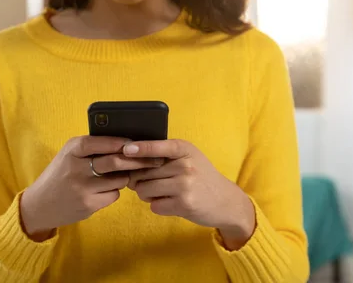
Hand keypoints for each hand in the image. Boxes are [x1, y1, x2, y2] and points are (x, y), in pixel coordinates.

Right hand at [20, 136, 163, 240]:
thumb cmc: (61, 174)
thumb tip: (127, 141)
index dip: (121, 142)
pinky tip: (105, 190)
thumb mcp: (69, 155)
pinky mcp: (87, 204)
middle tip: (153, 159)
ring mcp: (82, 187)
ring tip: (124, 174)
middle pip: (115, 161)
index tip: (137, 143)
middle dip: (136, 160)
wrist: (40, 204)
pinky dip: (115, 191)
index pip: (102, 141)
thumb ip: (92, 147)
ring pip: (119, 179)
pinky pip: (114, 195)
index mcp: (72, 150)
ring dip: (125, 176)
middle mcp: (76, 167)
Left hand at [124, 140, 255, 246]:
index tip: (126, 149)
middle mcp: (184, 165)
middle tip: (153, 183)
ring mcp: (184, 185)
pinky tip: (171, 203)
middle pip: (143, 173)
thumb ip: (164, 156)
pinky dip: (158, 206)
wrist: (226, 201)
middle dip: (140, 180)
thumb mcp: (188, 158)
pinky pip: (154, 206)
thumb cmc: (200, 177)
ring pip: (144, 190)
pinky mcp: (183, 204)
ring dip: (147, 194)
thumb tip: (129, 161)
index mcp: (184, 149)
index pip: (158, 146)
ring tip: (162, 193)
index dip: (140, 148)